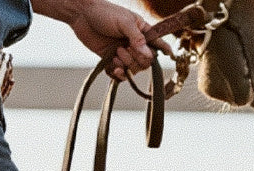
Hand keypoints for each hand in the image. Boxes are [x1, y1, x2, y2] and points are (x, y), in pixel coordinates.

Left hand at [35, 0, 171, 79]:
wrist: (83, 17)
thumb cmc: (105, 13)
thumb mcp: (124, 23)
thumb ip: (137, 39)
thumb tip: (149, 56)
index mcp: (142, 31)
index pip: (157, 43)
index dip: (164, 50)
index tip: (170, 55)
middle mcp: (134, 44)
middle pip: (145, 62)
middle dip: (136, 60)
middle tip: (123, 49)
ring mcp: (123, 53)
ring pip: (132, 69)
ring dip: (125, 65)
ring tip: (115, 54)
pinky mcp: (110, 60)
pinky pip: (119, 74)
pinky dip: (116, 74)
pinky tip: (112, 67)